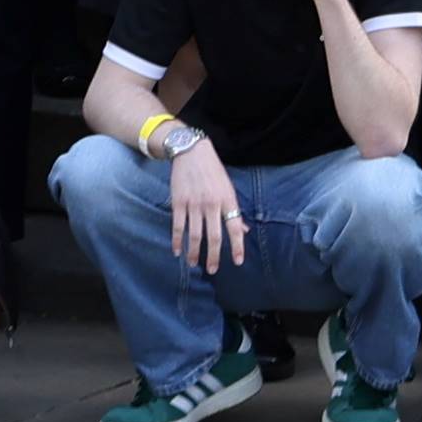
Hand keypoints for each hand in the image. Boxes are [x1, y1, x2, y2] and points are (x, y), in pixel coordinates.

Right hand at [166, 135, 243, 267]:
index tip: (238, 262)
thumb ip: (234, 211)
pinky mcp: (178, 202)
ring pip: (195, 235)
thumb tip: (243, 231)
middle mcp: (212, 204)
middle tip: (212, 270)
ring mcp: (194, 203)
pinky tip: (177, 251)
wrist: (191, 151)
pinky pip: (178, 226)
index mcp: (228, 200)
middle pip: (214, 236)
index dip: (238, 246)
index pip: (235, 228)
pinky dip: (177, 241)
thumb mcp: (229, 188)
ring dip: (194, 252)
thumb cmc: (213, 171)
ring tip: (193, 264)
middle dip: (213, 256)